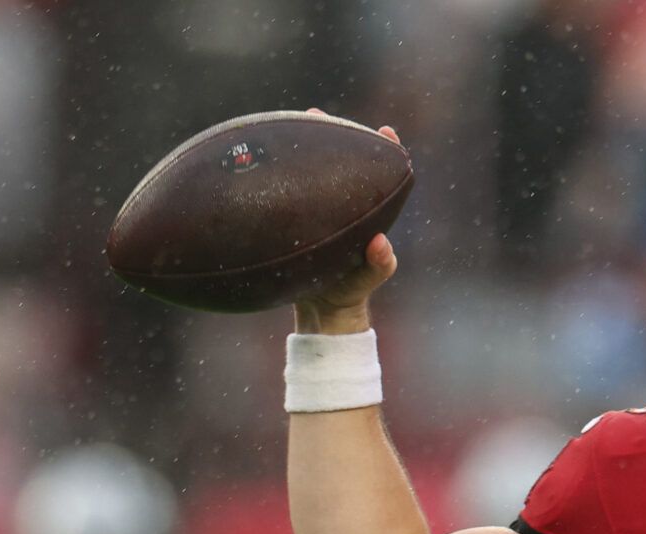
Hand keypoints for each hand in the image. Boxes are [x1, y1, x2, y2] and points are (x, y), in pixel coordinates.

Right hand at [292, 110, 402, 334]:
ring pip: (313, 170)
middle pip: (343, 162)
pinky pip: (288, 188)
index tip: (385, 131)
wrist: (321, 308)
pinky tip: (260, 156)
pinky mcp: (296, 216)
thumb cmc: (349, 291)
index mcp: (367, 212)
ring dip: (305, 144)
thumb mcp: (365, 281)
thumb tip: (382, 243)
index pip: (380, 175)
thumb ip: (379, 266)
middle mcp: (344, 203)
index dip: (383, 150)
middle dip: (335, 134)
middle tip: (318, 113)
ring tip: (292, 121)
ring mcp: (319, 208)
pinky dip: (279, 172)